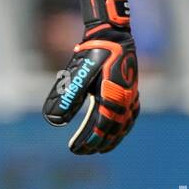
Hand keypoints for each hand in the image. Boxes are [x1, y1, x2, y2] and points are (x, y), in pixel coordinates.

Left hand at [42, 0, 138, 152]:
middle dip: (97, 143)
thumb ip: (68, 98)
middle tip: (81, 152)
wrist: (113, 35)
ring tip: (98, 149)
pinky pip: (130, 118)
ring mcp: (131, 96)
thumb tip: (55, 121)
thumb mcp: (78, 74)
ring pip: (123, 126)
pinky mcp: (132, 93)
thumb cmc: (92, 53)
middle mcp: (125, 98)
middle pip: (113, 130)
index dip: (90, 140)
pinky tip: (115, 133)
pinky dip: (122, 129)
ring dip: (111, 139)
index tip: (77, 149)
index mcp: (112, 94)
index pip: (101, 126)